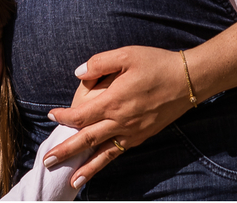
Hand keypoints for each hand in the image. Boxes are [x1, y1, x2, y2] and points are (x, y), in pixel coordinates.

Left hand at [44, 46, 191, 186]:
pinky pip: (119, 152)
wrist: (188, 80)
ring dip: (86, 167)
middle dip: (66, 151)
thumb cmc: (156, 64)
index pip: (81, 115)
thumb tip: (78, 73)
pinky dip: (106, 163)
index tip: (51, 115)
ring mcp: (132, 132)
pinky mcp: (142, 136)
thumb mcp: (127, 55)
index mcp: (114, 101)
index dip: (64, 117)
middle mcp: (121, 121)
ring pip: (104, 154)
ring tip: (72, 181)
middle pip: (87, 140)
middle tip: (47, 161)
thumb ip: (100, 63)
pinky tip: (98, 168)